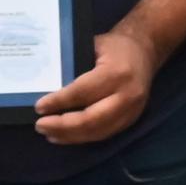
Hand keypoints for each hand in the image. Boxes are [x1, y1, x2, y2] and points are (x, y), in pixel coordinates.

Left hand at [34, 27, 153, 145]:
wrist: (145, 51)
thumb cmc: (114, 47)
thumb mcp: (92, 46)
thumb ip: (73, 66)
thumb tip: (45, 86)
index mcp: (116, 73)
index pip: (82, 92)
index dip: (59, 102)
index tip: (39, 107)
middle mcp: (127, 95)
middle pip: (91, 119)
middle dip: (63, 126)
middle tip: (40, 125)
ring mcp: (132, 111)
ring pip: (98, 132)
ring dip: (71, 136)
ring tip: (49, 134)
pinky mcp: (132, 120)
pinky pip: (104, 134)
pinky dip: (83, 137)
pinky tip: (66, 136)